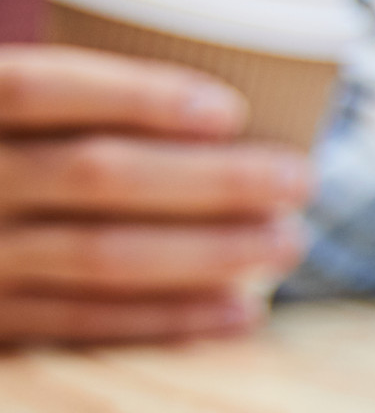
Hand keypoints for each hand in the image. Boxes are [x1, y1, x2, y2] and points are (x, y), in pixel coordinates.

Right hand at [0, 46, 312, 345]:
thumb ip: (62, 96)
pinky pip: (82, 324)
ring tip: (288, 242)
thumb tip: (223, 102)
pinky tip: (240, 311)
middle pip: (92, 175)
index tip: (230, 109)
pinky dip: (168, 319)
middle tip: (299, 178)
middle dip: (209, 180)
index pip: (37, 88)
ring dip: (208, 252)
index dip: (134, 94)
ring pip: (99, 255)